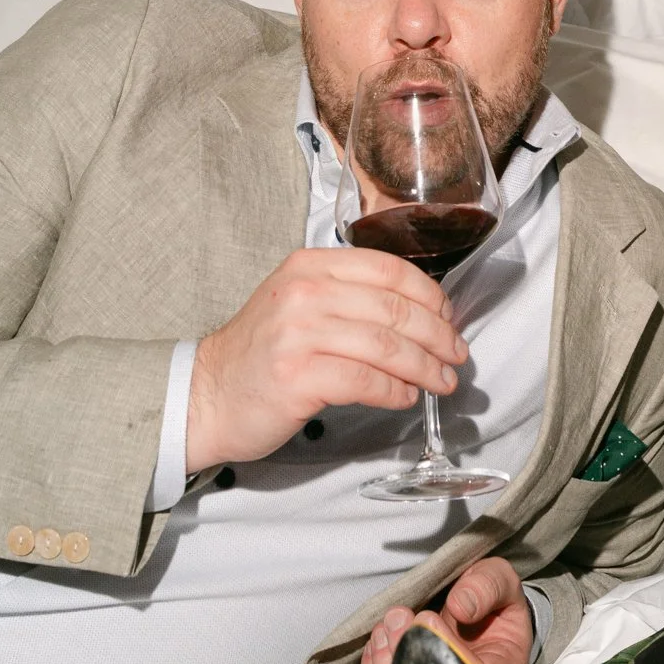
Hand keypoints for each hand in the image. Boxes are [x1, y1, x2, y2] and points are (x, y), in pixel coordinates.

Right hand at [186, 247, 468, 472]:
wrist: (206, 395)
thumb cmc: (262, 354)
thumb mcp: (298, 303)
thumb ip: (349, 296)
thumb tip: (420, 312)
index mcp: (309, 266)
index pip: (388, 269)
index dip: (430, 295)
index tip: (449, 317)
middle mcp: (304, 293)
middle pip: (395, 309)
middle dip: (438, 335)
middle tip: (457, 355)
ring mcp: (298, 334)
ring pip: (387, 346)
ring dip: (425, 367)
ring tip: (443, 382)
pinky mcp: (298, 376)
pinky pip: (366, 381)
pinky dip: (396, 391)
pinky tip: (406, 397)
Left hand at [359, 558, 535, 663]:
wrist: (481, 618)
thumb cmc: (493, 602)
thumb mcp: (501, 582)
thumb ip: (488, 585)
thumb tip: (460, 606)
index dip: (443, 648)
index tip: (427, 618)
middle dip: (404, 654)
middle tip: (396, 618)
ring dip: (384, 662)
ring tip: (386, 626)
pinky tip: (377, 643)